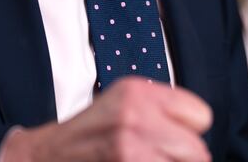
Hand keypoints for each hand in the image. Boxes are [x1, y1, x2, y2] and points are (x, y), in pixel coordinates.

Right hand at [0, 76, 211, 161]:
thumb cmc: (89, 135)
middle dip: (182, 161)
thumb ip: (161, 109)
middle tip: (156, 157)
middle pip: (198, 151)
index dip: (187, 131)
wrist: (46, 156)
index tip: (169, 137)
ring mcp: (130, 149)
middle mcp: (135, 117)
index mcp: (137, 92)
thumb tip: (197, 133)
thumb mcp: (122, 104)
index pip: (200, 116)